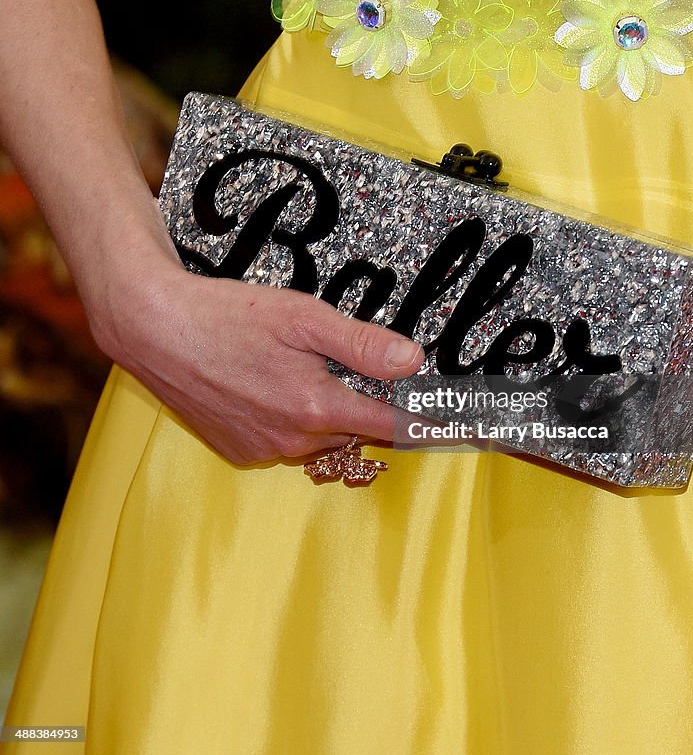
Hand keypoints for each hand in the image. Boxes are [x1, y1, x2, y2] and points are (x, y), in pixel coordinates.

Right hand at [91, 256, 424, 466]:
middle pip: (356, 429)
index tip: (467, 428)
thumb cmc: (226, 315)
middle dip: (365, 403)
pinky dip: (289, 418)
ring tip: (292, 363)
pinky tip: (264, 382)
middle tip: (348, 362)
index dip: (432, 424)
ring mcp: (263, 450)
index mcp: (316, 407)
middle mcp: (294, 440)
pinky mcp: (238, 451)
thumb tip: (413, 362)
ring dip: (323, 409)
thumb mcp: (302, 316)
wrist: (153, 328)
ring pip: (319, 436)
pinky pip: (284, 441)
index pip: (394, 427)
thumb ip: (360, 343)